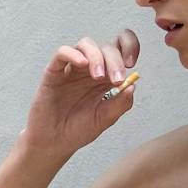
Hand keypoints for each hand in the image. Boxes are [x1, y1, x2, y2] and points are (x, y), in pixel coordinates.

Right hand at [21, 30, 141, 157]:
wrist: (54, 143)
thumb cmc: (77, 130)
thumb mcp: (105, 119)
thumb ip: (121, 103)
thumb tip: (133, 84)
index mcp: (105, 77)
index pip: (120, 49)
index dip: (129, 47)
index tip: (131, 63)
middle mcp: (89, 69)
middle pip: (106, 48)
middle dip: (115, 61)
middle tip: (116, 80)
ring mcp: (71, 69)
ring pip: (86, 44)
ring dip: (97, 56)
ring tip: (98, 76)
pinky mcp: (54, 72)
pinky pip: (62, 52)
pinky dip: (73, 54)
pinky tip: (82, 64)